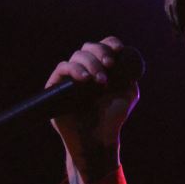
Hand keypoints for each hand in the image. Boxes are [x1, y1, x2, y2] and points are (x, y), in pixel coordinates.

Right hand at [46, 36, 138, 183]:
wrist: (98, 140)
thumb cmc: (112, 119)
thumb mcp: (128, 93)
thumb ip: (129, 74)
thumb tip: (125, 56)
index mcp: (102, 68)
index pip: (104, 46)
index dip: (110, 43)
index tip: (118, 50)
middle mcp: (85, 69)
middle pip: (89, 47)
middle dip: (101, 52)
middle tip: (109, 65)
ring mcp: (70, 77)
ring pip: (76, 56)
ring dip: (90, 63)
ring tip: (100, 80)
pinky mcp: (56, 86)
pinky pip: (62, 68)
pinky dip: (74, 69)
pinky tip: (84, 78)